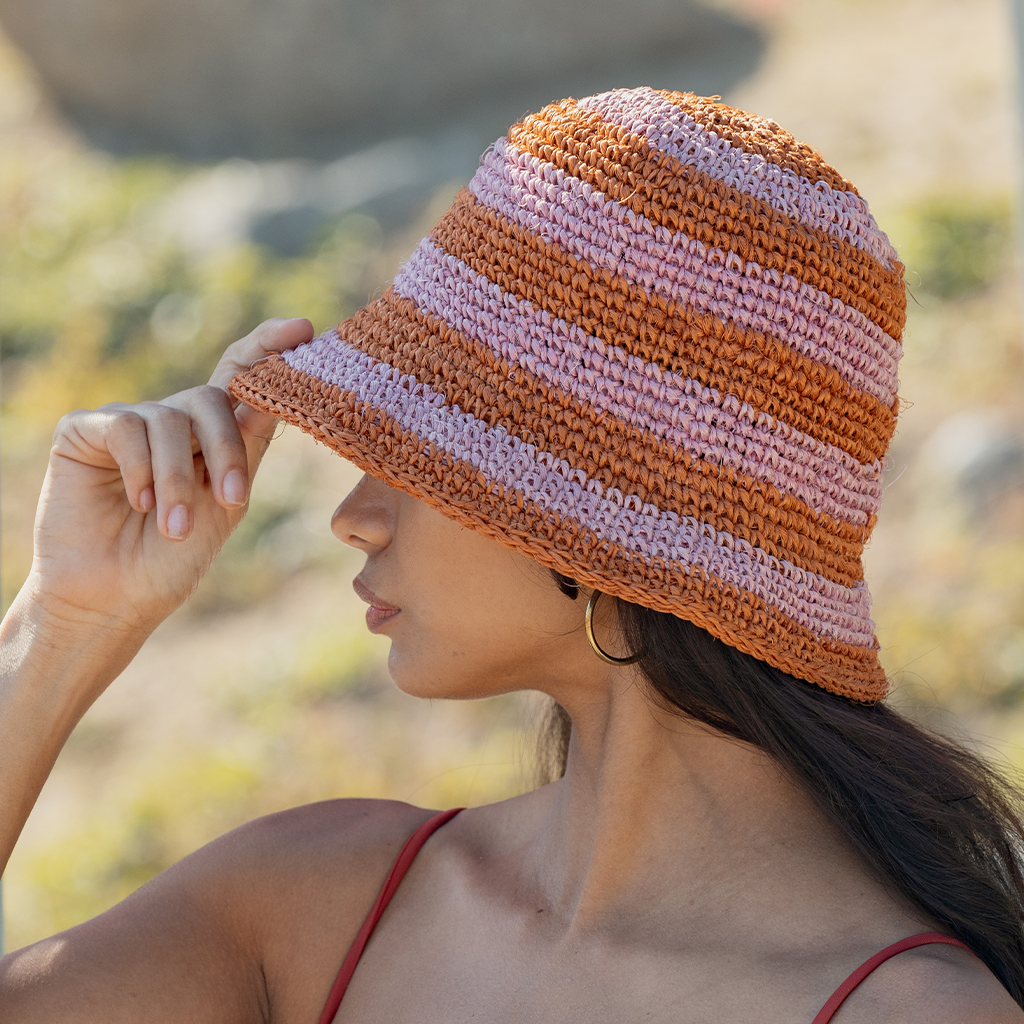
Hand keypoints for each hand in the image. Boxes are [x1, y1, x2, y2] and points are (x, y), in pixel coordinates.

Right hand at [25, 317, 313, 636]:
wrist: (115, 598)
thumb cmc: (173, 558)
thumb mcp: (226, 501)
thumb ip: (248, 445)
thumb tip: (278, 394)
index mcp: (210, 435)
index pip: (239, 376)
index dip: (268, 347)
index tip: (304, 329)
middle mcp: (171, 420)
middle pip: (210, 399)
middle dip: (226, 450)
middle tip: (231, 501)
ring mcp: (127, 422)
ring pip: (169, 420)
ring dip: (178, 480)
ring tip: (176, 527)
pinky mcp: (83, 431)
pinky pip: (124, 428)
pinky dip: (140, 470)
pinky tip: (138, 503)